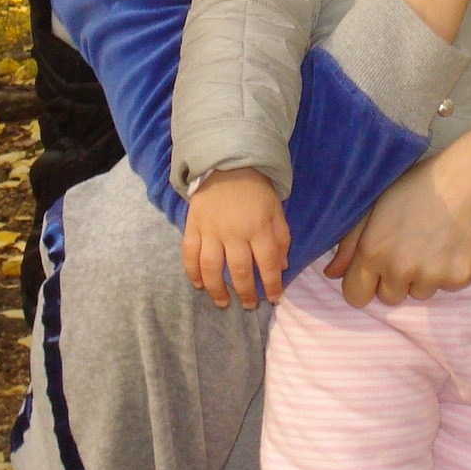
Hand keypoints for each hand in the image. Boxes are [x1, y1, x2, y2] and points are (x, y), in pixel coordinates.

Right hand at [182, 167, 289, 308]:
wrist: (227, 164)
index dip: (272, 285)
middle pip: (240, 270)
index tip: (274, 299)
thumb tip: (281, 268)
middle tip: (249, 305)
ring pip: (212, 267)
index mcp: (259, 227)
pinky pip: (189, 254)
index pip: (267, 263)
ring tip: (223, 302)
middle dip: (245, 293)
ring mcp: (211, 230)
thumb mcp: (277, 211)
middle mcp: (234, 232)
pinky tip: (199, 285)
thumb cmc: (256, 190)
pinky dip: (192, 272)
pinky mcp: (193, 226)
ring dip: (217, 289)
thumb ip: (281, 239)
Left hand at [332, 128, 470, 308]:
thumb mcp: (377, 204)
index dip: (364, 283)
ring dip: (424, 276)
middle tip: (410, 247)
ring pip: (419, 293)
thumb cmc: (420, 184)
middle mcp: (400, 269)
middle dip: (395, 280)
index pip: (355, 296)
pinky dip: (449, 271)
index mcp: (373, 251)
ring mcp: (431, 276)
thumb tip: (332, 273)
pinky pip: (447, 287)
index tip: (376, 270)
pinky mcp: (459, 279)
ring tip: (434, 240)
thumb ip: (350, 242)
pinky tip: (454, 243)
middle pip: (388, 298)